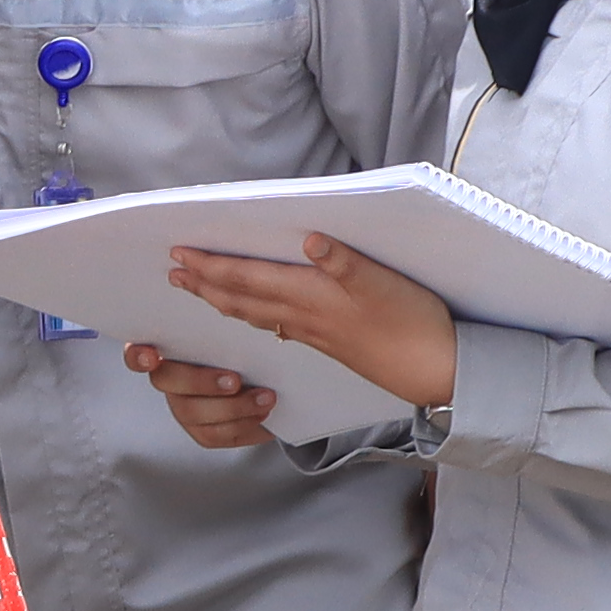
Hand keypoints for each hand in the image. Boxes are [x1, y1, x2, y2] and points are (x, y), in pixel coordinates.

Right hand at [123, 344, 280, 449]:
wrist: (272, 382)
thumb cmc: (247, 350)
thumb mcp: (236, 335)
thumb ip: (224, 330)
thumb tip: (232, 315)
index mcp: (169, 348)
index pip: (136, 352)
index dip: (138, 356)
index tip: (152, 356)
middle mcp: (169, 380)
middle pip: (166, 381)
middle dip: (201, 381)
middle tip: (235, 380)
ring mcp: (183, 408)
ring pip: (194, 411)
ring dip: (234, 406)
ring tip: (266, 397)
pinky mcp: (203, 432)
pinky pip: (216, 433)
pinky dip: (244, 422)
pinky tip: (263, 411)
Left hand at [166, 234, 459, 410]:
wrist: (437, 371)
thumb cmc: (414, 322)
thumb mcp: (384, 284)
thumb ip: (345, 262)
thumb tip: (311, 239)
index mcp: (312, 295)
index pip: (248, 278)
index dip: (212, 267)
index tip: (179, 255)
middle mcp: (306, 316)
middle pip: (243, 299)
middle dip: (206, 285)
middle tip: (174, 274)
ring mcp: (316, 333)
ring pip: (258, 315)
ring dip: (225, 301)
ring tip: (202, 292)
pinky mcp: (331, 343)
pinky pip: (279, 328)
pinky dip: (257, 318)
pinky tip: (258, 318)